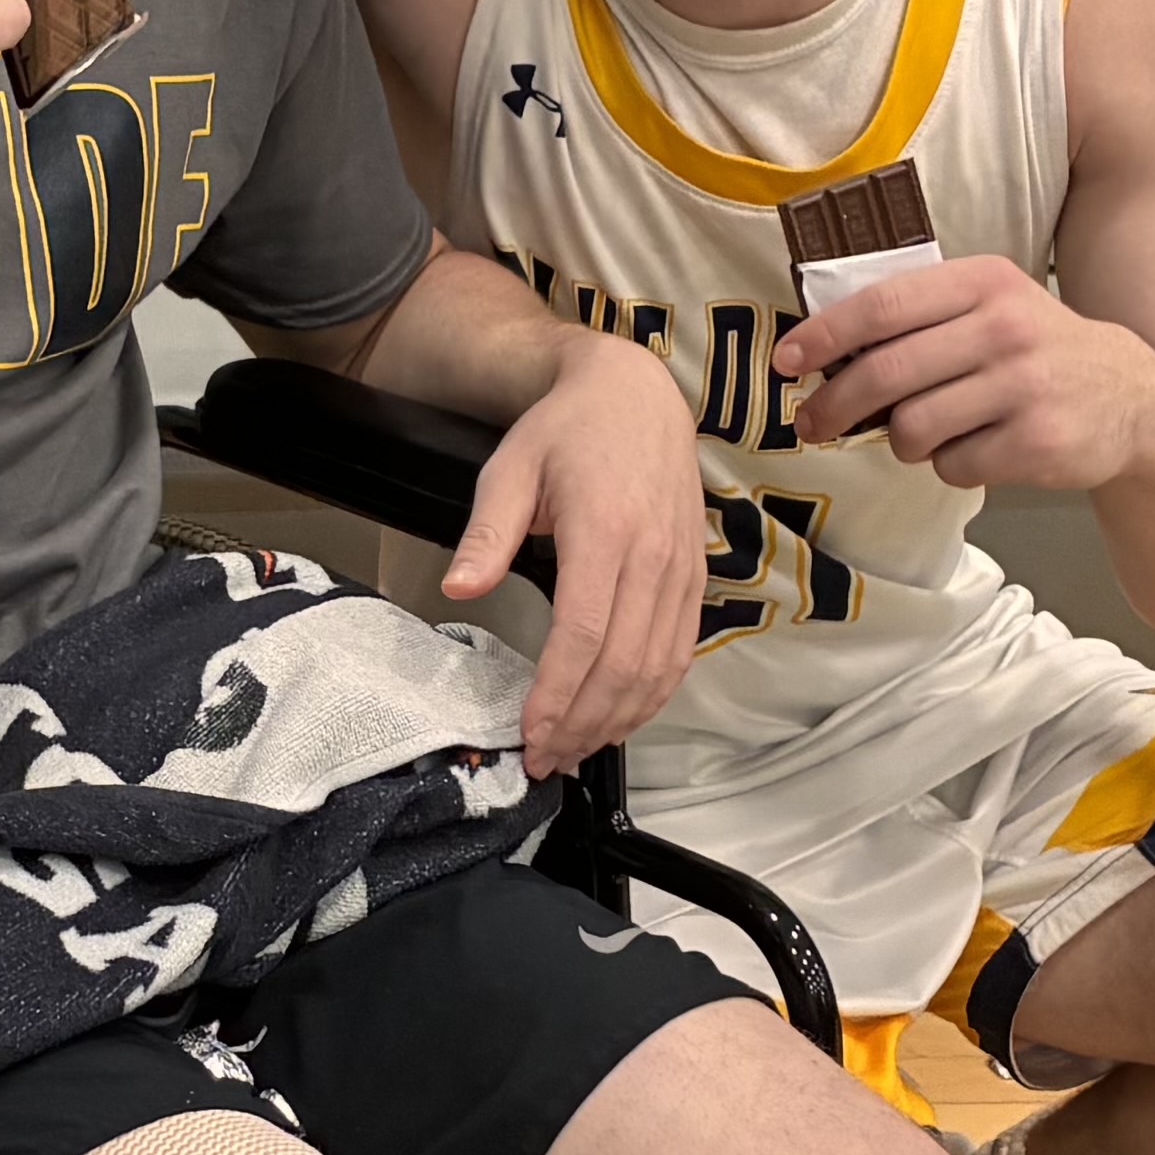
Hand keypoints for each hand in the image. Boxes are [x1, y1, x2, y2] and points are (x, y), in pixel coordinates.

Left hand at [442, 336, 704, 775]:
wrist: (636, 394)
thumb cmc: (567, 431)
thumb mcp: (510, 468)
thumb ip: (486, 534)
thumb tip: (459, 589)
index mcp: (604, 531)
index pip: (582, 635)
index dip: (557, 695)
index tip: (529, 734)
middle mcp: (651, 557)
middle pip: (622, 665)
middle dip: (582, 724)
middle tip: (545, 760)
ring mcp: (680, 571)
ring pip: (656, 669)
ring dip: (616, 720)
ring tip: (575, 750)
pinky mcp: (694, 578)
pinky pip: (679, 652)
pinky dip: (652, 696)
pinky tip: (619, 718)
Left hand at [777, 253, 1154, 486]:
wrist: (1132, 400)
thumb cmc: (1036, 352)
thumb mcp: (990, 307)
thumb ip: (920, 316)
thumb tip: (822, 352)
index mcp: (983, 282)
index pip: (883, 306)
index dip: (825, 336)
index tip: (787, 361)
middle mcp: (1004, 328)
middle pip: (886, 373)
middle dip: (835, 406)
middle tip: (813, 425)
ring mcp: (1023, 387)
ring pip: (912, 428)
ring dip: (905, 441)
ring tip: (932, 432)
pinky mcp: (1036, 442)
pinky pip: (951, 465)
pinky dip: (950, 465)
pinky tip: (979, 448)